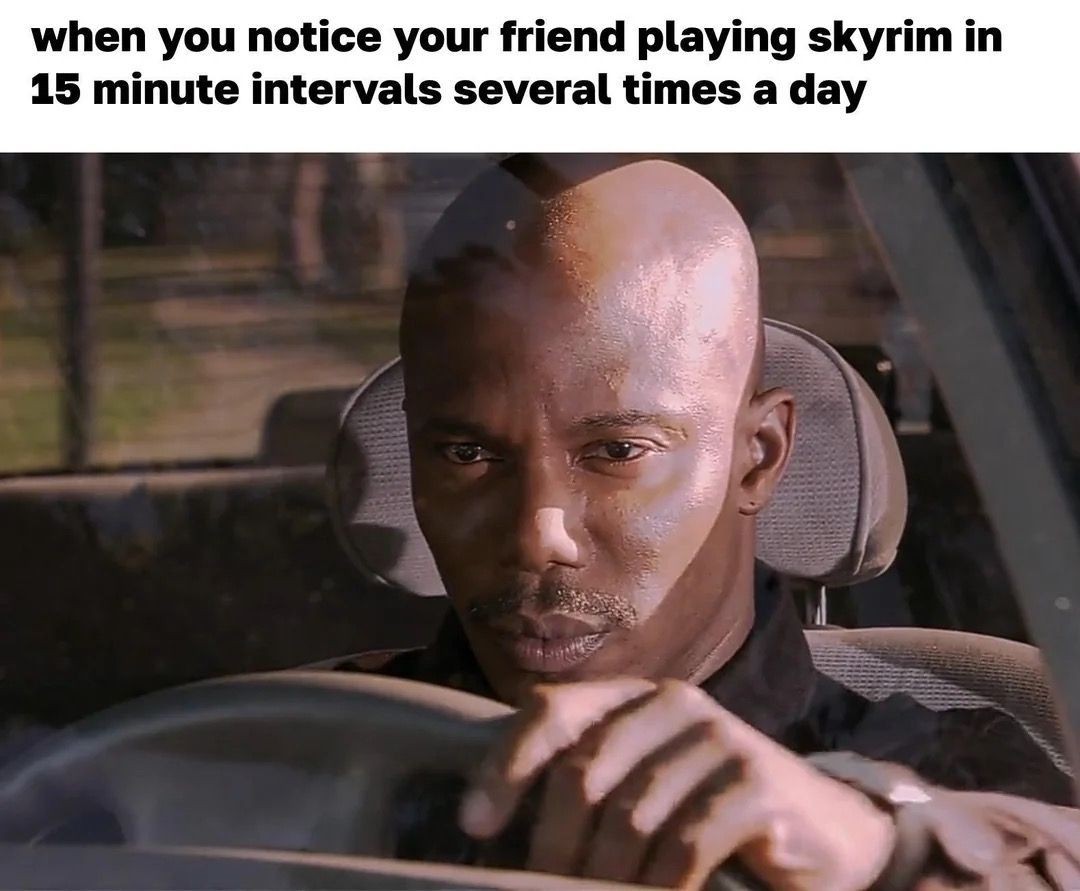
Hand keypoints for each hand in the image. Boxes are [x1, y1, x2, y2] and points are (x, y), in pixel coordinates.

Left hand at [459, 677, 895, 889]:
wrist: (827, 834)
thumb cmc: (714, 816)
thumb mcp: (642, 792)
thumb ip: (587, 787)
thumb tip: (493, 828)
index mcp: (633, 699)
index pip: (551, 710)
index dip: (505, 765)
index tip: (475, 825)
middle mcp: (673, 704)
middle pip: (582, 771)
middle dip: (553, 844)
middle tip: (542, 888)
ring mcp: (719, 739)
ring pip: (630, 817)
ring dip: (605, 876)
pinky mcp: (756, 783)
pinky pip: (684, 845)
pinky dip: (660, 886)